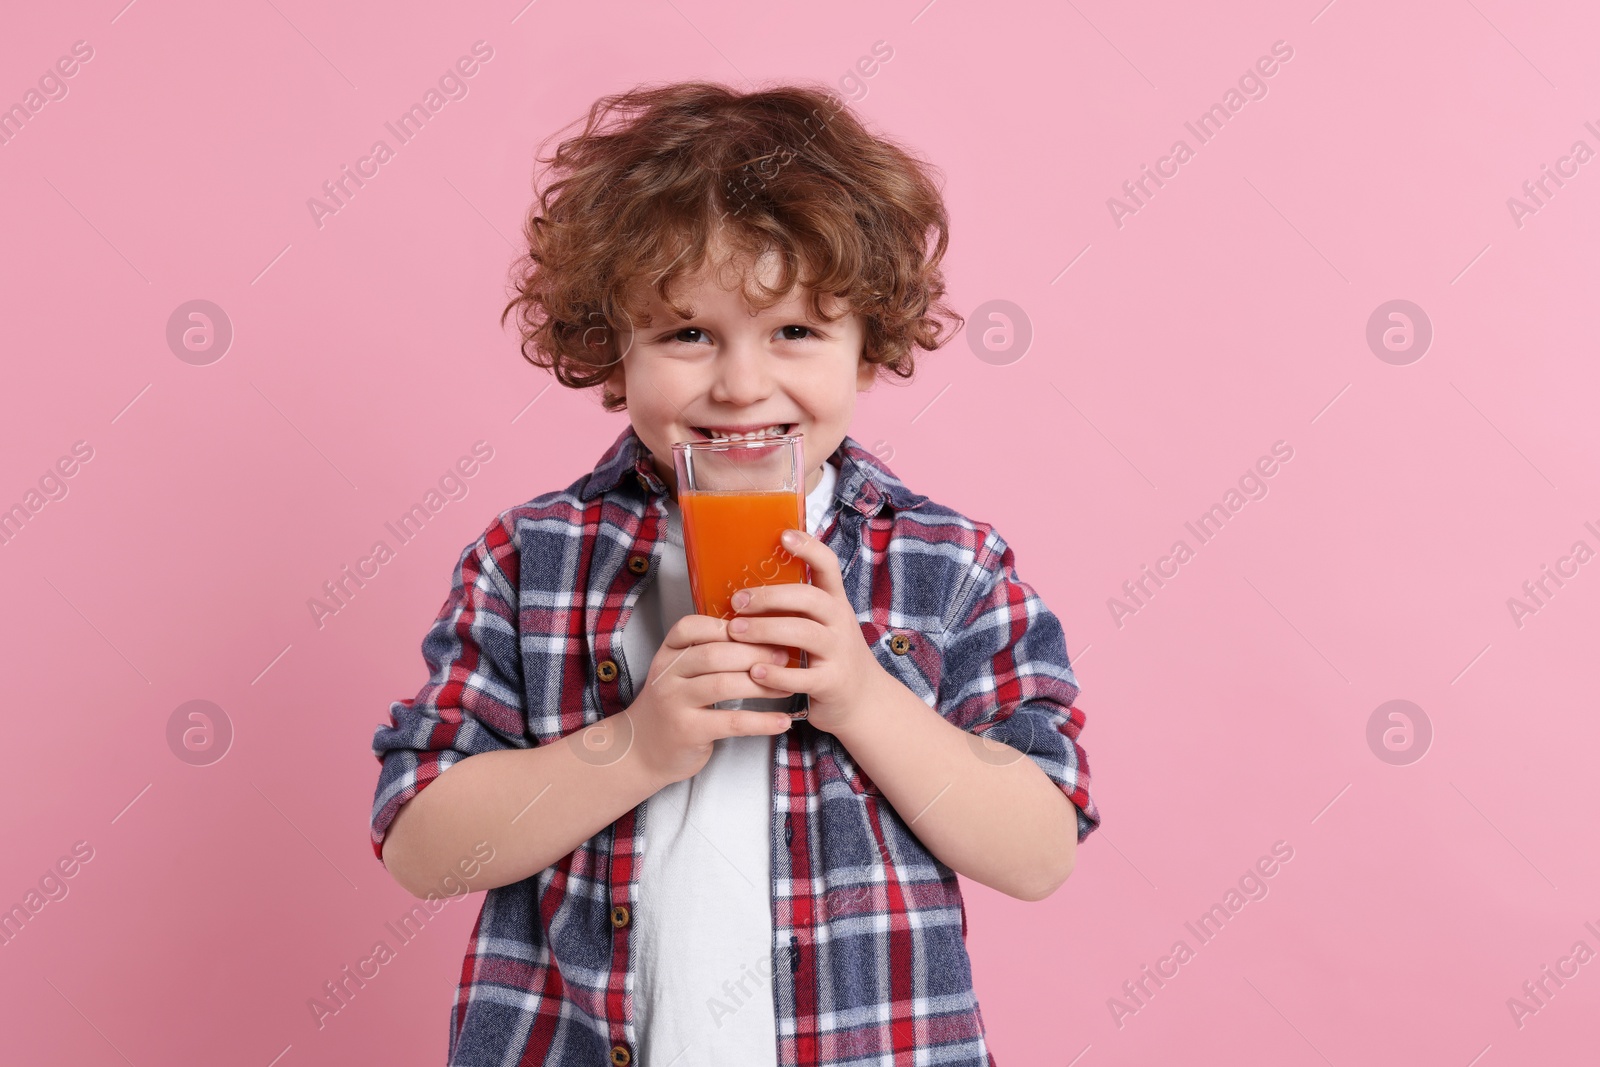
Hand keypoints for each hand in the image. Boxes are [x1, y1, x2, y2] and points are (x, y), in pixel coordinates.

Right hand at [625, 613, 795, 787]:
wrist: (642, 750)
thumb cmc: (673, 706)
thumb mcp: (679, 673)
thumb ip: (706, 653)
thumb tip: (758, 635)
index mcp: (668, 654)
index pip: (692, 627)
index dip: (728, 626)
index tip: (759, 629)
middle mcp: (667, 675)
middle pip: (715, 654)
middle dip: (755, 652)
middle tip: (784, 655)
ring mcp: (675, 703)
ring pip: (724, 685)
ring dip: (763, 684)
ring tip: (789, 685)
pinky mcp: (689, 731)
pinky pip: (731, 722)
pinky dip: (761, 721)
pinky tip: (782, 721)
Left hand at [725, 527, 885, 734]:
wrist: (864, 700)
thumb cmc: (831, 656)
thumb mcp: (823, 624)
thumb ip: (796, 606)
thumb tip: (744, 585)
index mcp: (835, 602)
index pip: (828, 566)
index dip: (808, 547)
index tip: (783, 535)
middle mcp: (840, 622)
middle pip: (809, 598)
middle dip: (770, 597)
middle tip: (737, 601)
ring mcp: (839, 652)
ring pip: (804, 634)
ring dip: (765, 630)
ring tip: (736, 632)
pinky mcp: (832, 683)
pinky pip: (803, 677)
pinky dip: (776, 675)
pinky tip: (754, 672)